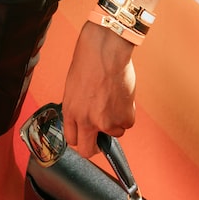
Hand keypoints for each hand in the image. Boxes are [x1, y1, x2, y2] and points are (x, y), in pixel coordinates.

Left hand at [61, 22, 136, 157]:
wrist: (105, 49)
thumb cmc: (90, 60)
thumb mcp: (74, 86)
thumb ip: (80, 105)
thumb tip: (88, 115)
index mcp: (70, 111)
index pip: (72, 140)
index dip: (81, 138)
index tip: (87, 134)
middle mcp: (85, 120)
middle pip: (89, 150)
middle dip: (96, 146)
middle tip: (102, 135)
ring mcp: (105, 122)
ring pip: (114, 133)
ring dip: (116, 121)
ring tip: (115, 98)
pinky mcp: (123, 117)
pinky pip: (128, 122)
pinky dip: (128, 111)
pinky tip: (123, 94)